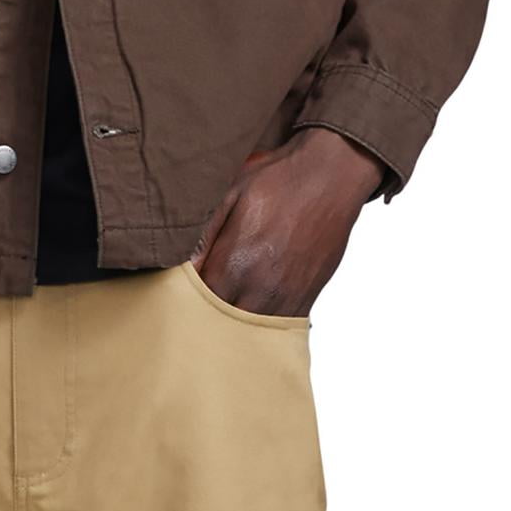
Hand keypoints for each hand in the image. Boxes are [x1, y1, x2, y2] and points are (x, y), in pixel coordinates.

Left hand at [190, 127, 385, 317]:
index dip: (185, 299)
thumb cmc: (278, 180)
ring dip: (234, 324)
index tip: (180, 292)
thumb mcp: (230, 194)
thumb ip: (203, 234)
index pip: (196, 304)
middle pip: (221, 325)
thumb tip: (181, 264)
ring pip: (250, 332)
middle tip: (197, 304)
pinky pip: (279, 328)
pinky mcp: (307, 298)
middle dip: (206, 317)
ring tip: (224, 307)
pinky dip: (263, 325)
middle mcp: (260, 289)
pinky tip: (253, 308)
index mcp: (235, 265)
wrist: (330, 177)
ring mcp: (286, 298)